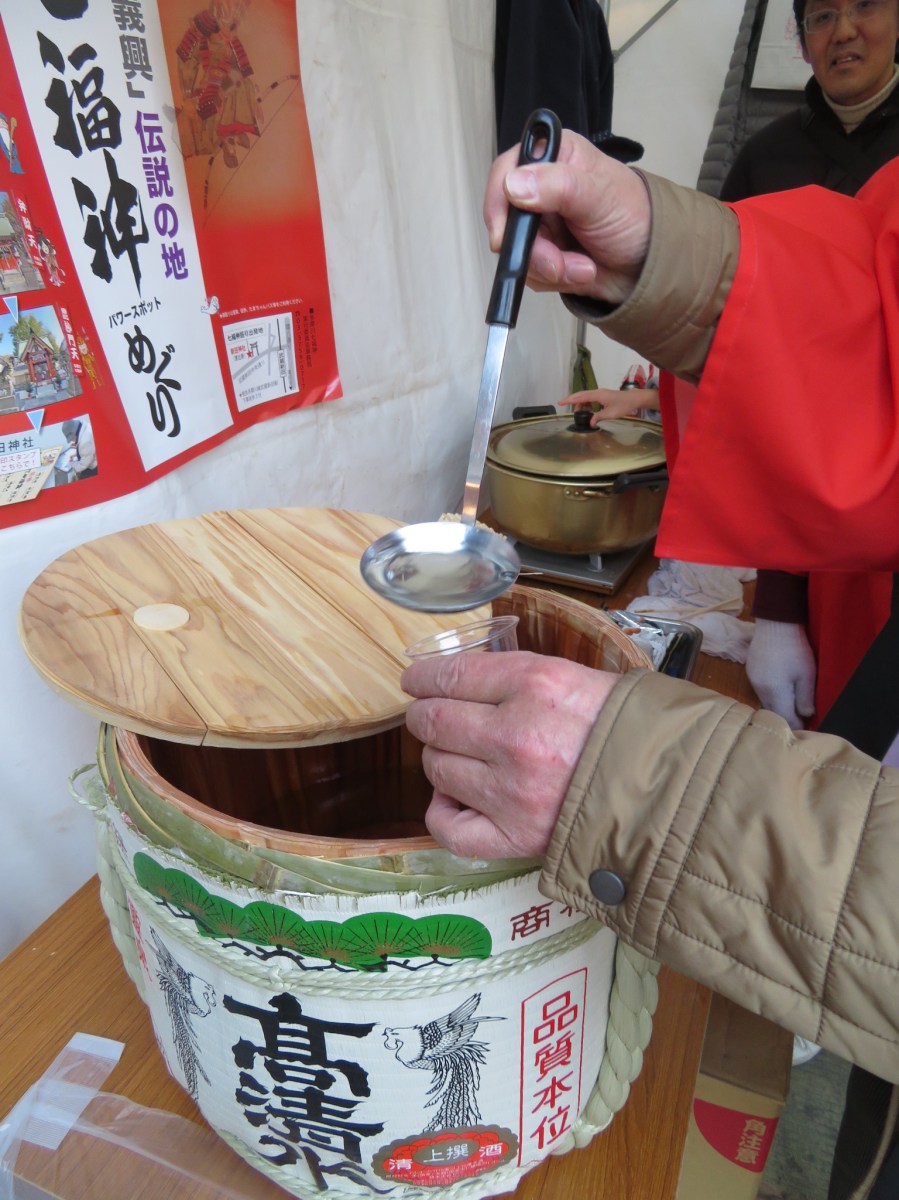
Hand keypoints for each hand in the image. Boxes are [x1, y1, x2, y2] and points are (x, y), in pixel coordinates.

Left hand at [402, 651, 618, 859]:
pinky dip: (441, 811)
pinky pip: (449, 827)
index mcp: (535, 684)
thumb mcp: (578, 678)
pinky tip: (452, 798)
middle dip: (425, 716)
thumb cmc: (628, 729)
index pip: (451, 674)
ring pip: (436, 767)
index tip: (416, 681)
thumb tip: (464, 681)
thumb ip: (518, 678)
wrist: (672, 790)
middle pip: (433, 721)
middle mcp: (515, 735)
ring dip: (440, 759)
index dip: (423, 677)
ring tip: (461, 757)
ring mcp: (510, 791)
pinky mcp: (515, 836)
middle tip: (432, 717)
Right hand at [483, 129, 650, 305]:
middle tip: (559, 263)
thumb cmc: (635, 217)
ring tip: (582, 267)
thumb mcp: (599, 195)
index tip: (504, 235)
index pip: (506, 171)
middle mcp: (542, 189)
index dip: (499, 203)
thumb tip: (515, 185)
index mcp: (554, 158)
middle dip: (534, 250)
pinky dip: (555, 280)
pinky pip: (531, 274)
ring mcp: (542, 225)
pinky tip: (581, 272)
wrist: (652, 265)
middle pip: (508, 222)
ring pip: (518, 253)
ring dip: (550, 268)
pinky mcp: (545, 255)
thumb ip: (558, 186)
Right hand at [559, 387, 660, 423]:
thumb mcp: (610, 413)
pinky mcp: (602, 396)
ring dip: (580, 405)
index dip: (570, 400)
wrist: (634, 399)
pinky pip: (590, 399)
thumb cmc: (624, 404)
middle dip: (571, 400)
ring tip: (579, 414)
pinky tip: (588, 412)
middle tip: (563, 405)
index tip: (561, 402)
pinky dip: (586, 405)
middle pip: (580, 395)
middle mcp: (597, 392)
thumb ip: (598, 417)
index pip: (580, 397)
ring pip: (585, 397)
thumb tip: (590, 423)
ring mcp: (600, 393)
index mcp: (598, 395)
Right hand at [746, 618, 816, 729]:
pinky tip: (780, 688)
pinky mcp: (751, 671)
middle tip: (802, 717)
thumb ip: (806, 698)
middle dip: (787, 717)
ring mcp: (753, 680)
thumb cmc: (795, 648)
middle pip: (773, 712)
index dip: (798, 725)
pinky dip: (771, 695)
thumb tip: (806, 715)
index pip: (786, 718)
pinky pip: (761, 691)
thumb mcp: (807, 674)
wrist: (775, 624)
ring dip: (778, 706)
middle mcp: (760, 690)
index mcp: (775, 692)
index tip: (809, 726)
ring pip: (766, 702)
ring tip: (792, 704)